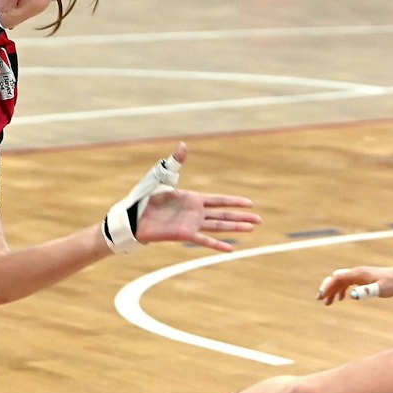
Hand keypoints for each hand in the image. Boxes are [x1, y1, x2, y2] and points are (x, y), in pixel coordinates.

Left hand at [135, 146, 259, 251]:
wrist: (134, 215)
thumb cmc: (145, 196)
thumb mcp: (162, 176)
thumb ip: (175, 162)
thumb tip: (183, 144)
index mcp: (193, 198)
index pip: (219, 200)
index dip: (234, 201)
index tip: (249, 203)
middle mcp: (195, 212)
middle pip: (223, 214)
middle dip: (241, 217)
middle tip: (259, 220)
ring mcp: (191, 224)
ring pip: (219, 226)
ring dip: (235, 228)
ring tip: (251, 229)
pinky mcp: (185, 235)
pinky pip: (204, 240)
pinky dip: (217, 244)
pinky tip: (230, 249)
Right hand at [316, 264, 392, 304]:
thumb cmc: (392, 283)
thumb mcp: (380, 289)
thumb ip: (366, 291)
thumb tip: (351, 294)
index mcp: (357, 274)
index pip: (337, 279)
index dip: (328, 287)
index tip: (322, 296)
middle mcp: (356, 273)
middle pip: (336, 279)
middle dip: (327, 288)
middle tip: (319, 300)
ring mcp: (359, 275)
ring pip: (340, 282)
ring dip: (333, 291)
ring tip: (327, 303)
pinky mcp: (362, 278)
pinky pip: (347, 283)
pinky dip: (341, 290)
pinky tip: (341, 298)